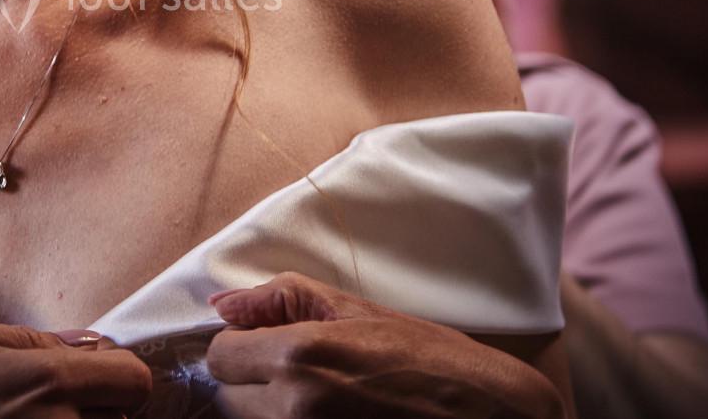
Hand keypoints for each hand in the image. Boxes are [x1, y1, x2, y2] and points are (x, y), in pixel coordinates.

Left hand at [207, 272, 563, 418]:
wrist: (489, 416)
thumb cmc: (429, 359)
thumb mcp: (357, 310)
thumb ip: (280, 300)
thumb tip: (222, 303)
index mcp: (300, 357)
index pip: (219, 356)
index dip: (239, 345)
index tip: (266, 342)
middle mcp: (295, 406)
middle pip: (227, 398)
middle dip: (251, 380)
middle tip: (298, 370)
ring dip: (270, 408)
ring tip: (323, 394)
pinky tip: (330, 414)